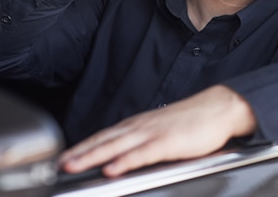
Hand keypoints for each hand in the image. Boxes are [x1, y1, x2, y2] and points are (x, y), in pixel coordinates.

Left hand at [59, 85, 256, 177]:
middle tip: (57, 164)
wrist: (220, 108)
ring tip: (72, 165)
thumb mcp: (164, 129)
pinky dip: (125, 160)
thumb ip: (144, 142)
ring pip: (116, 145)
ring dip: (92, 155)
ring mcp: (154, 132)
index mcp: (139, 124)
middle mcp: (142, 126)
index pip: (104, 136)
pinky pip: (142, 153)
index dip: (82, 147)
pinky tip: (112, 168)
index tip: (62, 157)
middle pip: (104, 140)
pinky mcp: (169, 141)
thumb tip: (126, 157)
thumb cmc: (195, 120)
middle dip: (79, 152)